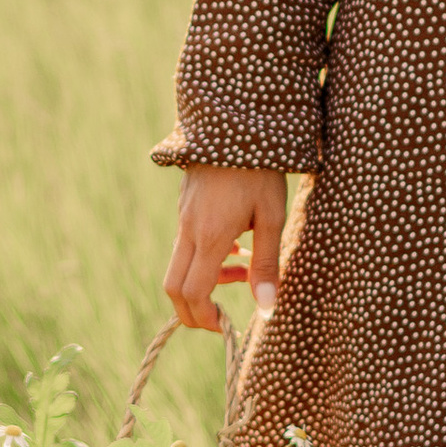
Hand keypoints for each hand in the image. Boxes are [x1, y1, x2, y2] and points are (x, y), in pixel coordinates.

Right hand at [163, 167, 285, 335]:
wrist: (235, 121)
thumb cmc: (261, 168)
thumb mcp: (272, 216)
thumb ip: (268, 263)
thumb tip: (267, 307)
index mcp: (210, 236)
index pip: (192, 292)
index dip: (204, 318)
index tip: (224, 326)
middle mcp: (188, 230)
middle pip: (173, 286)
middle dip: (192, 311)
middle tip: (221, 317)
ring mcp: (183, 217)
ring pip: (180, 265)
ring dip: (205, 281)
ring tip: (243, 271)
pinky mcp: (185, 207)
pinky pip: (186, 245)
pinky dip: (205, 258)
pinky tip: (235, 245)